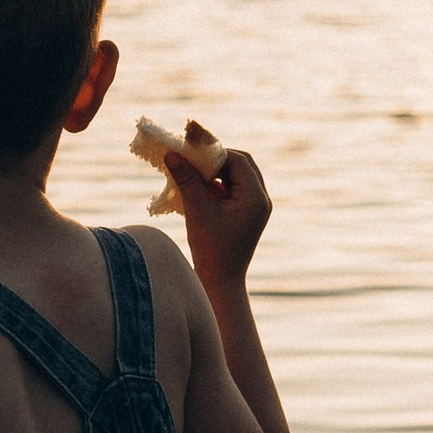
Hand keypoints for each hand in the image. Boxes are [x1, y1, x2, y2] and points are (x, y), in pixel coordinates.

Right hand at [167, 123, 270, 285]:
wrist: (221, 282)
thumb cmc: (211, 249)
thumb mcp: (197, 211)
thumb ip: (187, 180)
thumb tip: (172, 154)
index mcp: (255, 198)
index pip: (238, 160)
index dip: (213, 152)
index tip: (190, 150)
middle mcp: (260, 199)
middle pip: (241, 164)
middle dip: (215, 158)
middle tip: (191, 158)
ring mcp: (254, 207)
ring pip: (236, 175)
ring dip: (215, 170)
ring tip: (192, 172)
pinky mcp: (245, 213)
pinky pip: (232, 188)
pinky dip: (216, 183)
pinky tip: (197, 188)